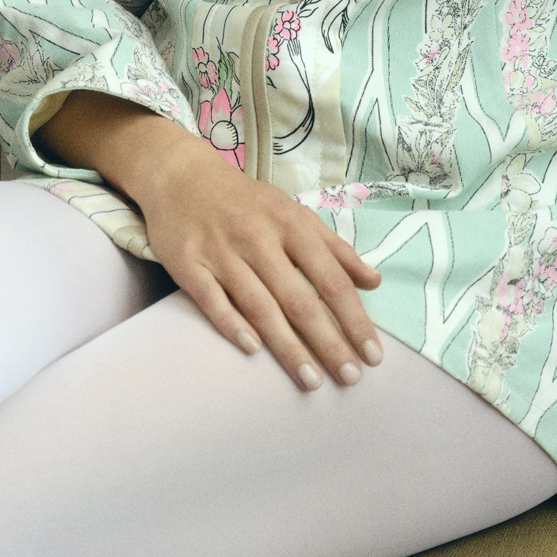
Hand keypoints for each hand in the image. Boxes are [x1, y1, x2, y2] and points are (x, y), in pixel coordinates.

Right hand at [38, 92, 383, 390]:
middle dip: (328, 342)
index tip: (372, 354)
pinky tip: (253, 351)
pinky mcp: (188, 263)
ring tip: (312, 381)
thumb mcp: (294, 212)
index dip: (354, 318)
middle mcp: (258, 237)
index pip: (330, 278)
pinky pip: (212, 300)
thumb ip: (334, 248)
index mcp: (290, 223)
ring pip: (260, 306)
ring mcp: (221, 251)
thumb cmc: (246, 201)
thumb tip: (374, 281)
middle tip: (350, 378)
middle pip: (299, 299)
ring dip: (288, 347)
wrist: (181, 176)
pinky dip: (232, 325)